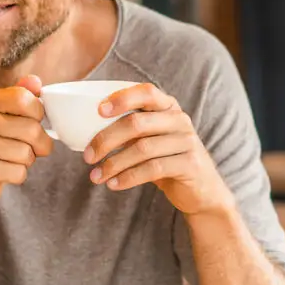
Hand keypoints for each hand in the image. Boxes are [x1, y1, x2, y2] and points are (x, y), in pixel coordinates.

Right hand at [0, 75, 53, 206]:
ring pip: (27, 154)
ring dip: (26, 160)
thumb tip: (35, 81)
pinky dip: (17, 175)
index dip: (38, 113)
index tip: (31, 120)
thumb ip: (21, 95)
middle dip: (39, 143)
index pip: (25, 99)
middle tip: (27, 145)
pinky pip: (18, 173)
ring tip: (10, 158)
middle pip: (32, 129)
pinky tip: (3, 170)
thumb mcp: (3, 113)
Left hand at [82, 83, 234, 215]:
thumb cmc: (165, 161)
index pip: (145, 92)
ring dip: (113, 164)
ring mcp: (187, 141)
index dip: (121, 98)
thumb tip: (82, 130)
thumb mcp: (149, 140)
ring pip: (142, 149)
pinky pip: (153, 169)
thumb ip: (129, 130)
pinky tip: (113, 184)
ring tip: (95, 176)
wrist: (202, 191)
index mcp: (168, 107)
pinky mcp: (190, 164)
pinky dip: (128, 177)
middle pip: (136, 123)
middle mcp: (179, 120)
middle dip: (106, 139)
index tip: (97, 111)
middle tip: (87, 157)